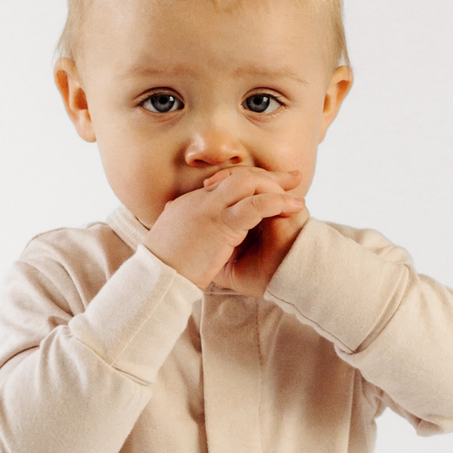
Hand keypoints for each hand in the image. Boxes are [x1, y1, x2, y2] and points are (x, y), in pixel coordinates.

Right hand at [143, 166, 307, 294]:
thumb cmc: (162, 266)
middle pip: (240, 175)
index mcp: (191, 203)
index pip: (225, 182)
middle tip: (292, 177)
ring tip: (296, 195)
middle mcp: (201, 199)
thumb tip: (180, 224)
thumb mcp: (172, 240)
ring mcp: (211, 209)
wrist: (156, 277)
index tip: (266, 183)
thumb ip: (183, 228)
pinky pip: (254, 206)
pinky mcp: (221, 224)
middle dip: (269, 176)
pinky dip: (275, 203)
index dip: (249, 180)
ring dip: (274, 187)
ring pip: (248, 183)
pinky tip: (290, 207)